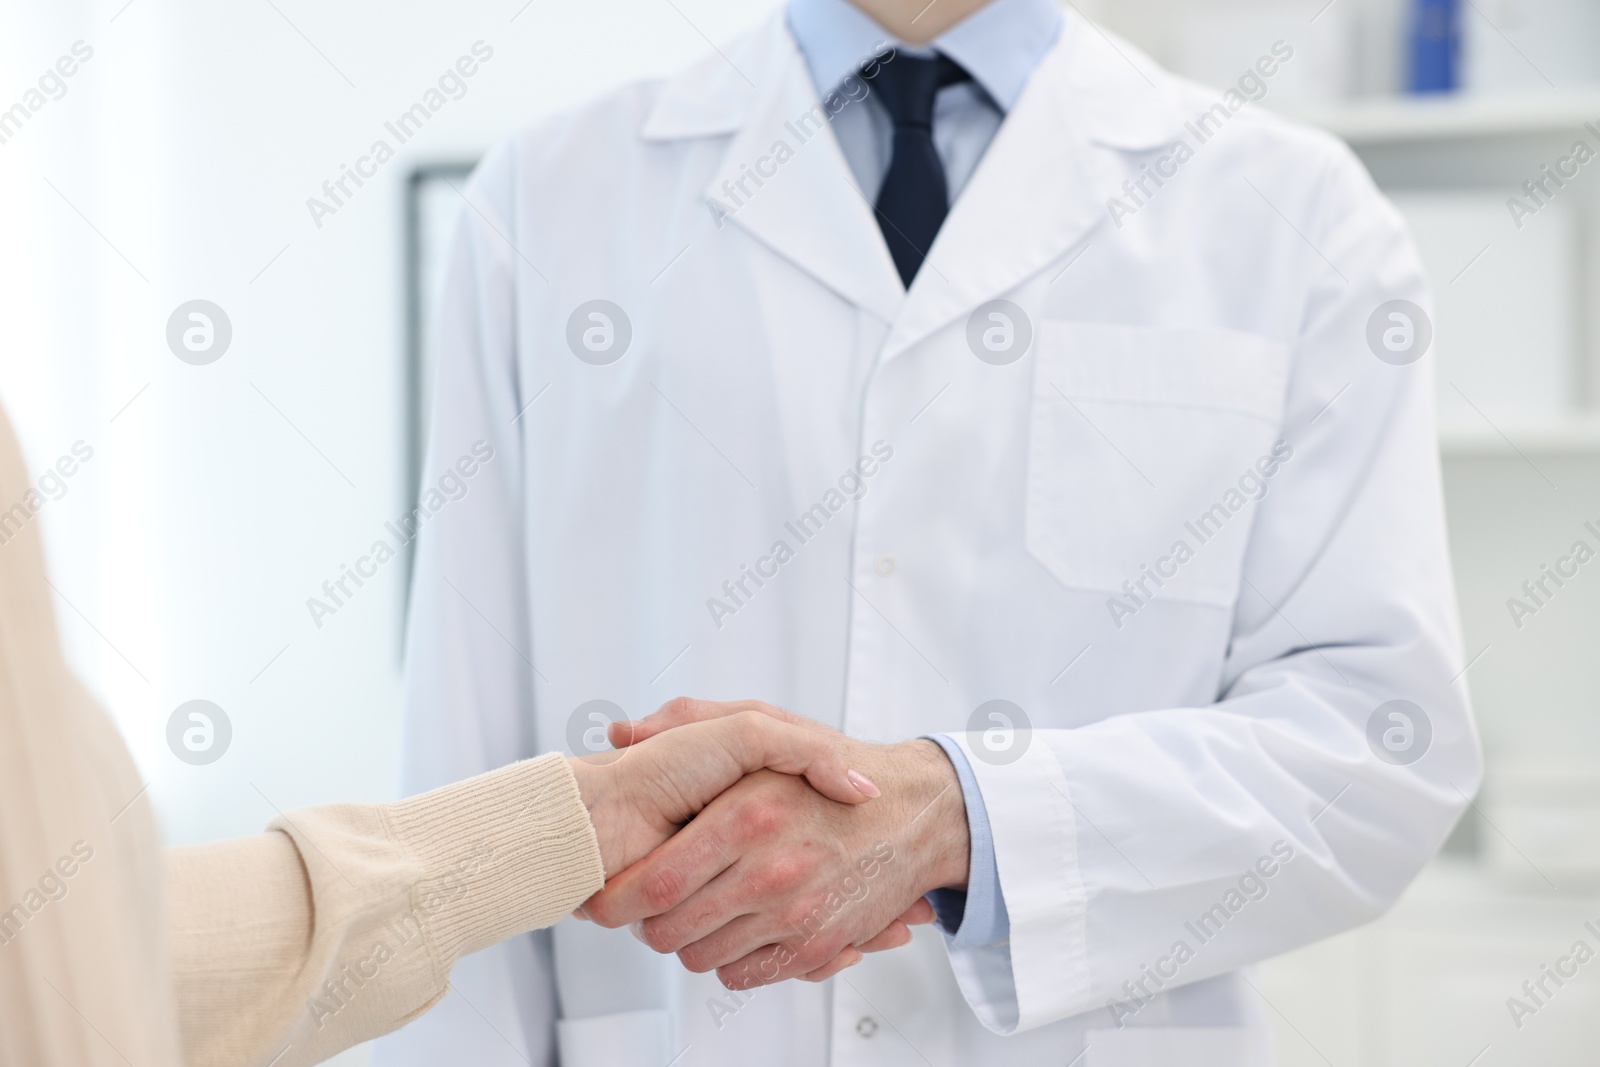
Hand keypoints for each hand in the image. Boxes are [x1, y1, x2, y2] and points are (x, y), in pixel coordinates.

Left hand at [582, 699, 968, 988]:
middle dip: (644, 923)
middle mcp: (771, 870)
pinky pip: (744, 973)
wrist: (917, 809)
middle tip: (646, 902)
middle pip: (668, 930)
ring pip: (701, 956)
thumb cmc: (834, 762)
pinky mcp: (815, 947)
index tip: (604, 895)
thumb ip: (687, 717)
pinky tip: (733, 926)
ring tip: (693, 907)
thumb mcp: (760, 724)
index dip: (618, 898)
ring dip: (687, 939)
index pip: (654, 885)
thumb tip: (622, 733)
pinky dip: (729, 959)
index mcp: (747, 815)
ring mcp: (795, 914)